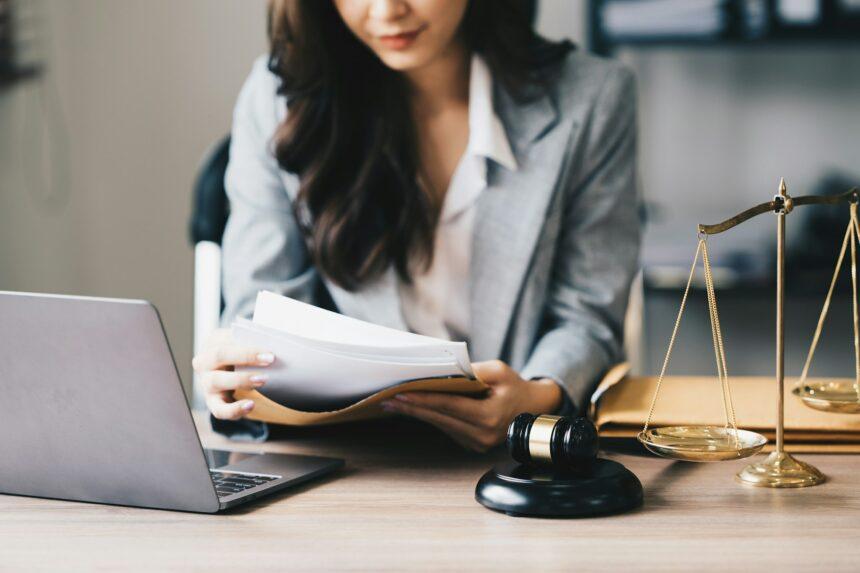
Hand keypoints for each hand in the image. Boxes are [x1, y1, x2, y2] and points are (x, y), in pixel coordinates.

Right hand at [191, 328, 274, 419]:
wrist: (231, 376)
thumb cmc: (242, 356)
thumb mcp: (245, 346)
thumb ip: (254, 343)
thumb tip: (278, 346)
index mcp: (213, 342)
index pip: (225, 339)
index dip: (247, 346)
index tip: (270, 351)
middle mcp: (204, 362)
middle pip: (219, 355)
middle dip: (246, 357)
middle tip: (270, 359)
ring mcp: (206, 384)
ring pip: (216, 381)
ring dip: (241, 379)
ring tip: (263, 380)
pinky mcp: (213, 403)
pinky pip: (220, 409)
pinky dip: (235, 409)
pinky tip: (250, 405)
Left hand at [380, 360, 562, 451]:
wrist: (533, 408)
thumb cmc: (515, 386)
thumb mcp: (498, 371)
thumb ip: (471, 371)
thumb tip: (443, 373)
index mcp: (489, 417)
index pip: (448, 405)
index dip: (423, 399)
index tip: (401, 393)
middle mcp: (482, 435)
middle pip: (439, 417)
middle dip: (412, 407)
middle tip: (386, 398)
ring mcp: (477, 443)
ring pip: (440, 424)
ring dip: (417, 413)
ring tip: (394, 402)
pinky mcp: (472, 444)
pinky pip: (446, 428)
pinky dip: (431, 416)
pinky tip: (414, 408)